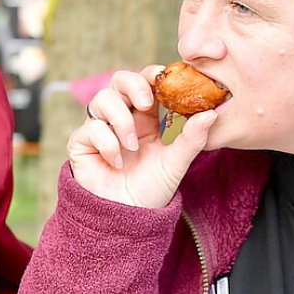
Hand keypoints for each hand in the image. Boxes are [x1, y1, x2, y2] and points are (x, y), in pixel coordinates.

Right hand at [66, 65, 217, 208]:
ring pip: (102, 99)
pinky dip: (107, 143)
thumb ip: (192, 138)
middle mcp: (121, 118)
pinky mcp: (81, 143)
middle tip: (146, 103)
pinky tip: (116, 162)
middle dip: (132, 85)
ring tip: (132, 146)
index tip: (163, 80)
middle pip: (119, 80)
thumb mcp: (176, 163)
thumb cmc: (151, 190)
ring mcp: (100, 128)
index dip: (152, 76)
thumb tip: (211, 113)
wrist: (127, 218)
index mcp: (145, 117)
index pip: (145, 83)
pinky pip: (90, 128)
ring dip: (120, 120)